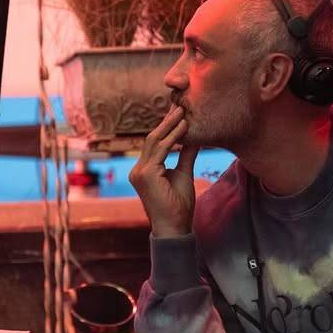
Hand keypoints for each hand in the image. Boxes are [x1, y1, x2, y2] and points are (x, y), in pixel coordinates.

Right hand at [128, 105, 199, 237]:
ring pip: (154, 141)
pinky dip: (173, 137)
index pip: (154, 143)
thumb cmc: (179, 206)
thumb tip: (194, 138)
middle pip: (152, 138)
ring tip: (183, 111)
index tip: (178, 113)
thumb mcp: (183, 174)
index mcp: (144, 170)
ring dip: (170, 125)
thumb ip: (186, 156)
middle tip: (180, 105)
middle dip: (167, 121)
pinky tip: (184, 127)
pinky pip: (160, 150)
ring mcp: (139, 172)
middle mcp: (137, 169)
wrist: (174, 227)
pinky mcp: (145, 174)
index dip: (166, 127)